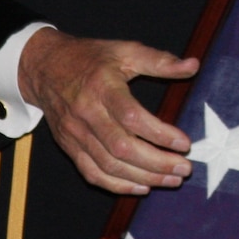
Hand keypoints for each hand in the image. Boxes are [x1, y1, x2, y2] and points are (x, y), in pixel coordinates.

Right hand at [18, 28, 198, 193]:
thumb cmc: (90, 58)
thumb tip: (193, 66)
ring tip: (171, 180)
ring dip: (144, 177)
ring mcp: (75, 134)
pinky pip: (93, 173)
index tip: (185, 144)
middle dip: (157, 163)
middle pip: (122, 148)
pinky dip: (118, 185)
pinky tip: (142, 187)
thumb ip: (159, 61)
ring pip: (109, 166)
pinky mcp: (69, 147)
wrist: (45, 67)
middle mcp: (87, 113)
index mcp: (103, 87)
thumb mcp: (125, 50)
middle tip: (185, 168)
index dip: (160, 134)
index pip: (132, 117)